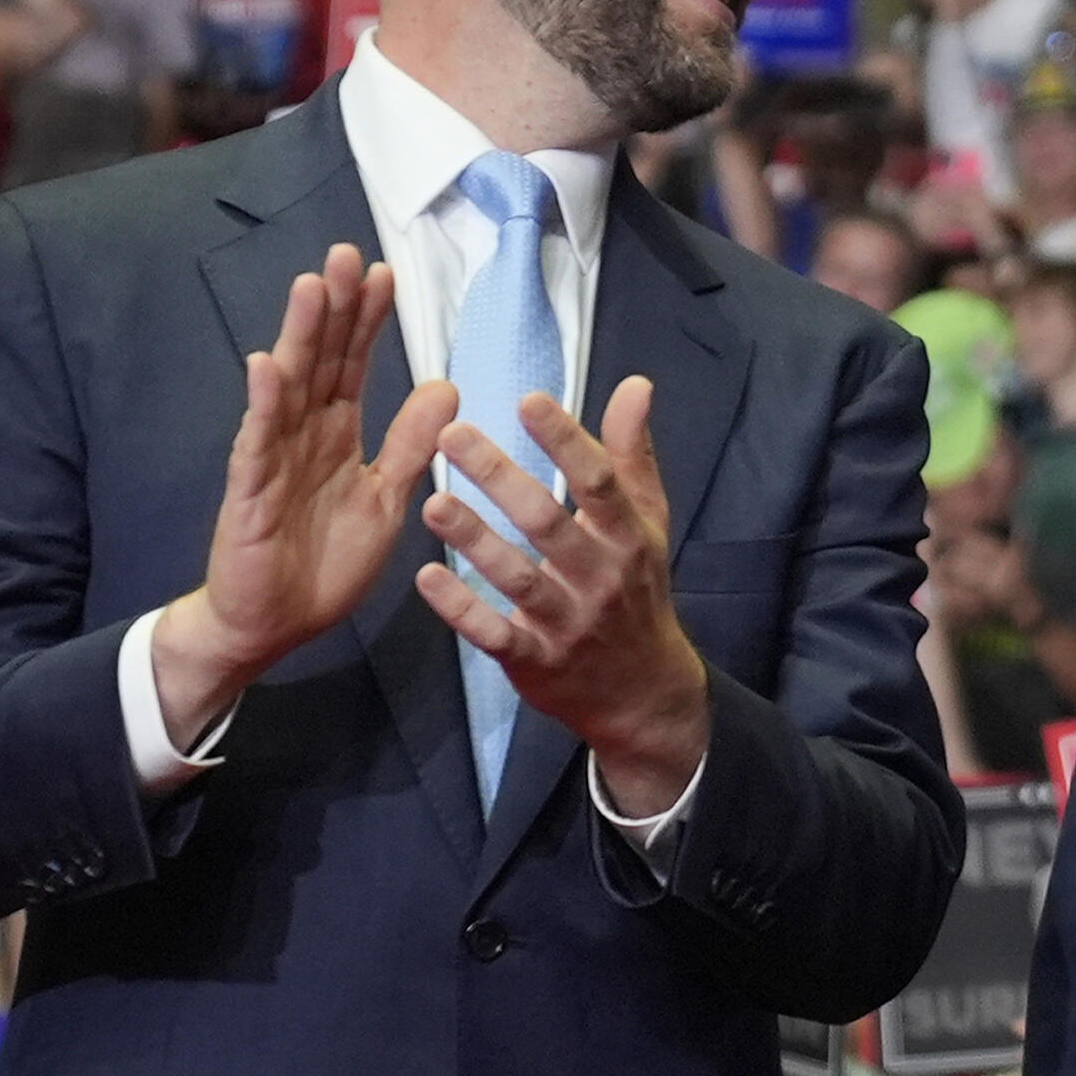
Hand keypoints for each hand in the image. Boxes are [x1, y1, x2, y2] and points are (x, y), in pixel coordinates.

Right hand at [153, 246, 455, 743]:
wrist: (274, 625)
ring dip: (299, 336)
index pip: (353, 364)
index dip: (367, 321)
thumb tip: (447, 384)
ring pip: (288, 386)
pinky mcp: (249, 492)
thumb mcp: (386, 499)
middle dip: (333, 308)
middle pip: (321, 359)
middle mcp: (302, 434)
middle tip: (346, 254)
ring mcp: (272, 458)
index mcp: (337, 434)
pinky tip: (267, 365)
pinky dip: (263, 404)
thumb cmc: (325, 563)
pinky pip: (256, 442)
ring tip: (311, 286)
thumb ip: (410, 444)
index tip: (384, 273)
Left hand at [417, 377, 709, 815]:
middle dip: (500, 476)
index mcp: (627, 536)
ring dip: (474, 540)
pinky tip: (427, 578)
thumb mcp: (647, 522)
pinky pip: (495, 634)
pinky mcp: (535, 660)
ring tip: (431, 502)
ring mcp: (567, 622)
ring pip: (517, 578)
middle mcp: (600, 576)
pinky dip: (461, 609)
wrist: (644, 691)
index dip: (565, 440)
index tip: (529, 401)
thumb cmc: (638, 589)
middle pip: (548, 522)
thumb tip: (636, 385)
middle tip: (452, 435)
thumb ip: (631, 454)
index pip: (598, 480)